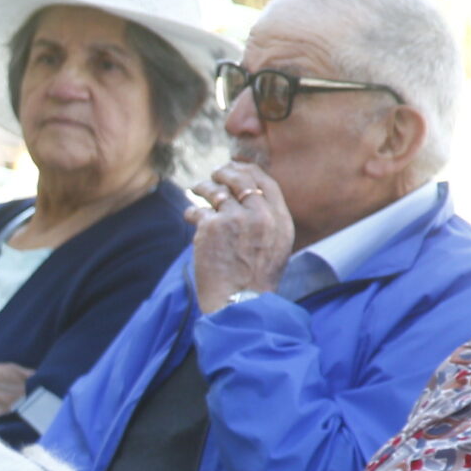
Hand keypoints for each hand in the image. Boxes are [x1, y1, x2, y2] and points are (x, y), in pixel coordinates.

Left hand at [187, 162, 295, 312]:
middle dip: (225, 172)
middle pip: (240, 179)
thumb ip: (268, 222)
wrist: (241, 303)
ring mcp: (235, 219)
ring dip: (203, 187)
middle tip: (215, 174)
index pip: (266, 182)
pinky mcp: (211, 227)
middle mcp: (260, 215)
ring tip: (196, 189)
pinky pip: (197, 210)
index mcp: (280, 220)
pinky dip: (192, 212)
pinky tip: (190, 216)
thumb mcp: (276, 248)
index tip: (237, 167)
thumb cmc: (256, 282)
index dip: (249, 171)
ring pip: (215, 190)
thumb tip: (251, 198)